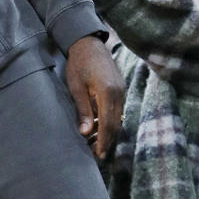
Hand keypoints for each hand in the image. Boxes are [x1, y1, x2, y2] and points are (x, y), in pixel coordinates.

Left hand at [65, 35, 124, 159]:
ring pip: (118, 118)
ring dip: (108, 132)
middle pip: (116, 124)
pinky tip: (98, 127)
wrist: (88, 43)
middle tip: (97, 154)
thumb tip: (85, 133)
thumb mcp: (76, 88)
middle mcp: (119, 93)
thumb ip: (83, 110)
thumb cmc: (79, 64)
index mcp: (107, 92)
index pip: (107, 123)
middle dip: (107, 140)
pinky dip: (109, 121)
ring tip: (95, 143)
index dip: (103, 140)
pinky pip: (117, 110)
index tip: (99, 154)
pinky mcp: (120, 89)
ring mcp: (121, 90)